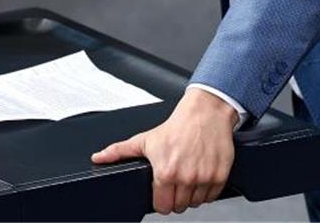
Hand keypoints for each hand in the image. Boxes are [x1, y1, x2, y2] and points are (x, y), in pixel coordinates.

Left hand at [91, 88, 237, 213]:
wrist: (205, 113)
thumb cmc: (176, 126)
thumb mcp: (145, 139)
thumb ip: (119, 152)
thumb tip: (98, 158)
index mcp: (165, 172)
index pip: (162, 207)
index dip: (161, 200)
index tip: (163, 189)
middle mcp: (185, 177)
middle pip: (179, 207)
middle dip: (177, 197)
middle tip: (177, 179)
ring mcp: (204, 178)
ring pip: (196, 203)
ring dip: (192, 194)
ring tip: (189, 174)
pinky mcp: (220, 176)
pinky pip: (212, 196)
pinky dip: (207, 189)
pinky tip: (201, 173)